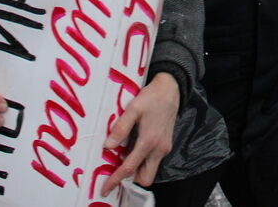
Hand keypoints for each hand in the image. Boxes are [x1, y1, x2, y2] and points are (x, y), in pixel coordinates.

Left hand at [101, 72, 180, 194]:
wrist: (171, 89)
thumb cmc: (151, 97)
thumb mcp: (133, 109)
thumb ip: (121, 128)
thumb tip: (107, 146)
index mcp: (149, 141)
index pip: (129, 168)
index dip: (115, 180)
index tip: (106, 189)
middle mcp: (159, 149)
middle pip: (145, 178)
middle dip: (131, 180)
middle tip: (116, 172)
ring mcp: (164, 148)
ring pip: (150, 170)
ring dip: (137, 170)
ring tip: (124, 158)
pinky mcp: (166, 144)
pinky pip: (154, 161)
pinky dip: (143, 161)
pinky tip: (134, 148)